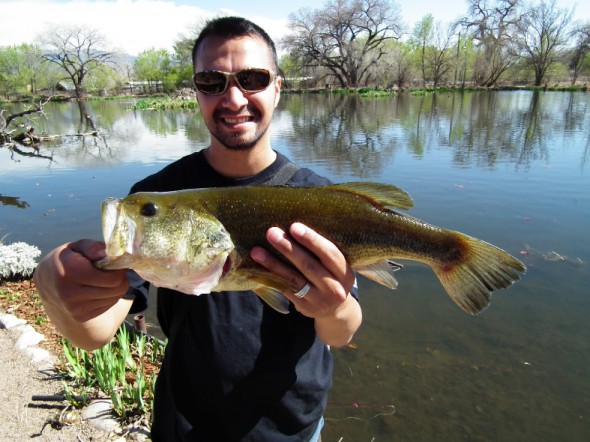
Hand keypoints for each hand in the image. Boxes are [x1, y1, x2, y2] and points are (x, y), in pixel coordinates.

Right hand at [33, 239, 130, 348]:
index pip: (113, 278)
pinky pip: (107, 306)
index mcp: (70, 272)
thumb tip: (107, 253)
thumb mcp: (78, 247)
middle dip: (120, 278)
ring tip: (102, 280)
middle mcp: (70, 293)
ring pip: (114, 298)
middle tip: (112, 271)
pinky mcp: (79, 317)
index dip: (119, 269)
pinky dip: (108, 297)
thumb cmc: (68, 259)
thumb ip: (93, 248)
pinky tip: (96, 289)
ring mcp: (74, 308)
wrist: (48, 281)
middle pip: (117, 289)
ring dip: (115, 288)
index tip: (114, 264)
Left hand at [251, 223, 361, 345]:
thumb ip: (322, 251)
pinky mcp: (305, 308)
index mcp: (345, 272)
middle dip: (288, 248)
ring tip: (257, 251)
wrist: (335, 310)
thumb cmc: (331, 277)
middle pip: (309, 265)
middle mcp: (335, 288)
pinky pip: (285, 290)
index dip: (312, 240)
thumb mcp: (335, 266)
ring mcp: (319, 300)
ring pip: (293, 279)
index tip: (294, 226)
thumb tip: (294, 226)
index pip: (329, 253)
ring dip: (273, 263)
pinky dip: (271, 278)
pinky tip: (258, 268)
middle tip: (271, 232)